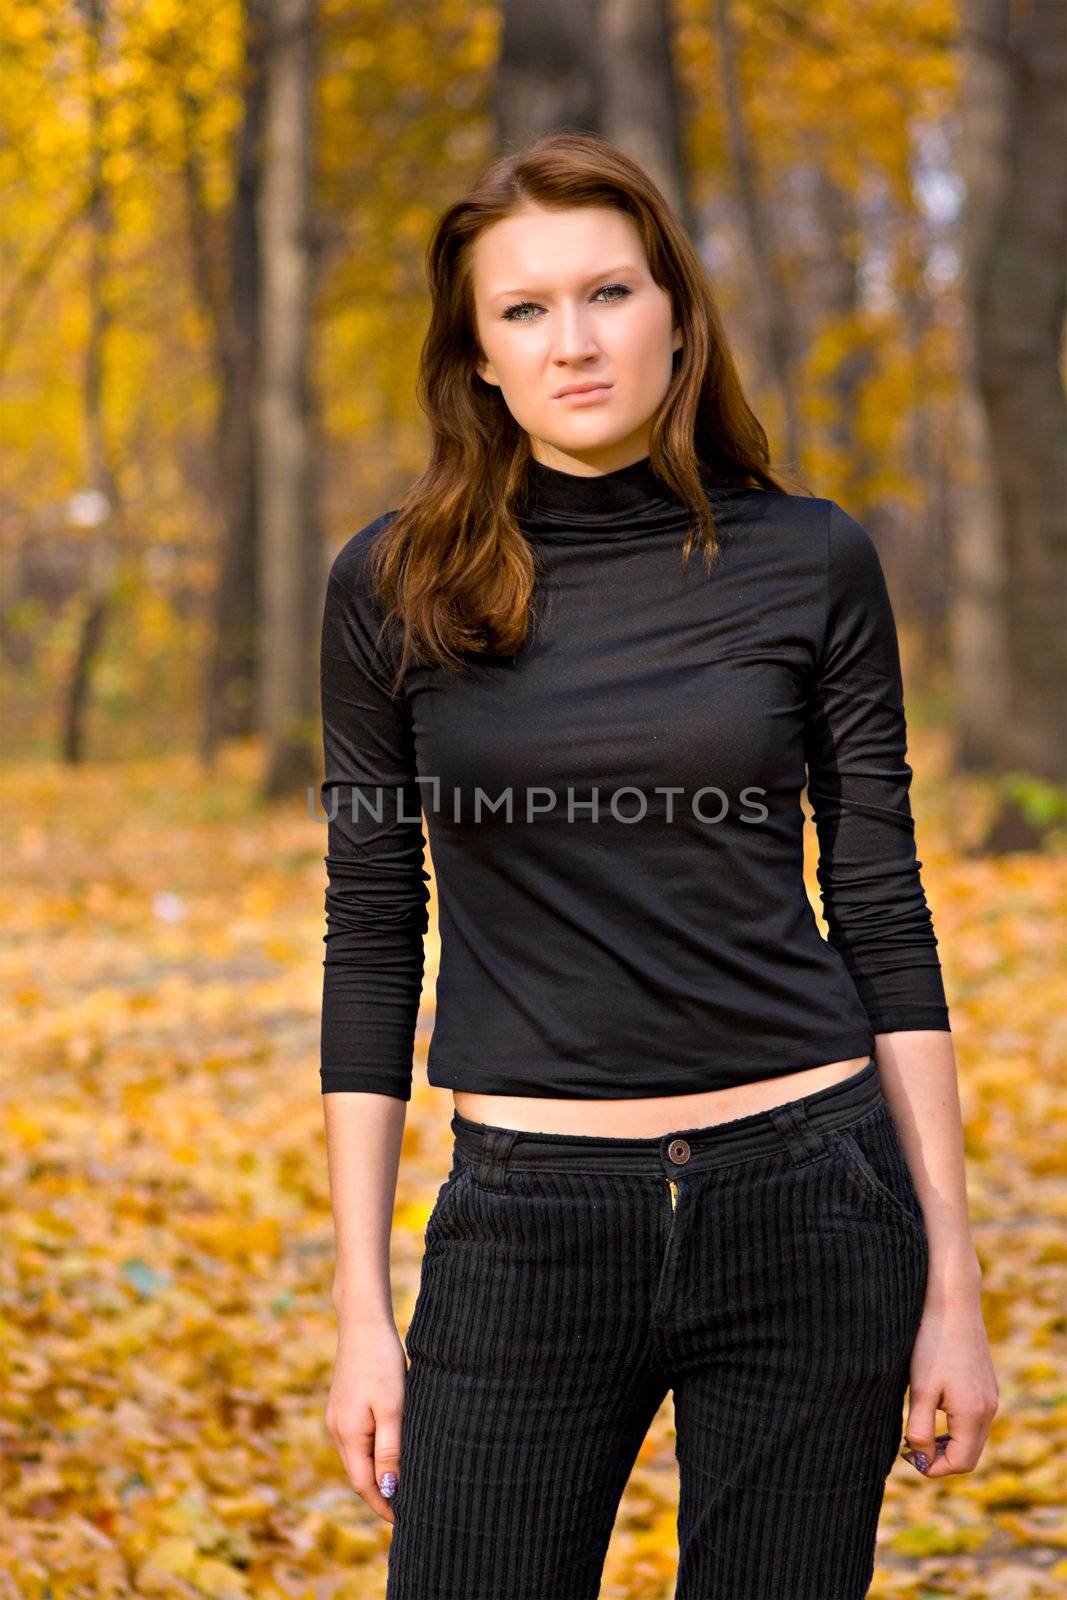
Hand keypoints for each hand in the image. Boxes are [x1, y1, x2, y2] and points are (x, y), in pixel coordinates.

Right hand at [325, 1320, 406, 1522]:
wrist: (363, 1321)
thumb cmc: (381, 1362)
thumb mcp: (393, 1408)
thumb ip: (390, 1450)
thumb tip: (388, 1490)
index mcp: (348, 1434)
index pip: (365, 1485)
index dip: (383, 1506)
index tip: (405, 1521)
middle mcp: (337, 1429)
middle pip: (358, 1474)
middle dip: (379, 1495)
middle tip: (406, 1511)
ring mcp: (337, 1416)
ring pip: (357, 1457)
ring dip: (376, 1474)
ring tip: (401, 1487)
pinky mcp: (343, 1404)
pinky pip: (357, 1440)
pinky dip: (372, 1453)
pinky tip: (389, 1453)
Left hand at [901, 1282, 997, 1477]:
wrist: (951, 1302)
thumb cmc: (932, 1344)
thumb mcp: (921, 1391)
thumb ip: (920, 1430)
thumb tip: (921, 1460)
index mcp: (975, 1415)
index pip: (960, 1463)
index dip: (933, 1468)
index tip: (907, 1457)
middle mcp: (989, 1409)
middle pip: (969, 1454)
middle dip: (940, 1458)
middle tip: (910, 1447)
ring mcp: (990, 1395)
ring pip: (972, 1436)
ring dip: (947, 1441)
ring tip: (919, 1430)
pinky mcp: (986, 1383)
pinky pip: (974, 1417)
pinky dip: (955, 1424)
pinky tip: (933, 1407)